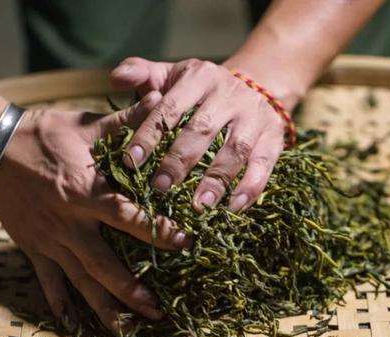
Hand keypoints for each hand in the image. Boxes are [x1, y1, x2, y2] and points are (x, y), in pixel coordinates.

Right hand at [0, 93, 190, 332]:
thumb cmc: (44, 133)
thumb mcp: (85, 126)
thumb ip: (124, 121)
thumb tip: (157, 100)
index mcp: (85, 192)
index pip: (128, 217)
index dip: (158, 232)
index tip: (185, 244)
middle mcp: (69, 222)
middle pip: (105, 264)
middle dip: (132, 290)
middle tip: (159, 311)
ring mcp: (49, 239)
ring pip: (80, 281)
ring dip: (104, 306)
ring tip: (129, 328)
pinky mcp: (33, 247)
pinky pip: (47, 281)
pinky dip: (60, 304)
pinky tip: (74, 326)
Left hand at [110, 57, 285, 211]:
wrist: (255, 85)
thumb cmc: (199, 90)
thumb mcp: (171, 75)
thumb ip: (141, 74)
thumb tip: (115, 77)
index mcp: (200, 77)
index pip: (170, 107)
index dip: (150, 134)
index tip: (131, 161)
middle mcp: (230, 94)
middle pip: (202, 130)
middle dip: (179, 161)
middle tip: (159, 188)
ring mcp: (255, 117)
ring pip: (235, 150)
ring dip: (216, 180)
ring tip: (197, 206)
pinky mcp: (274, 138)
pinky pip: (264, 166)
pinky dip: (250, 188)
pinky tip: (232, 209)